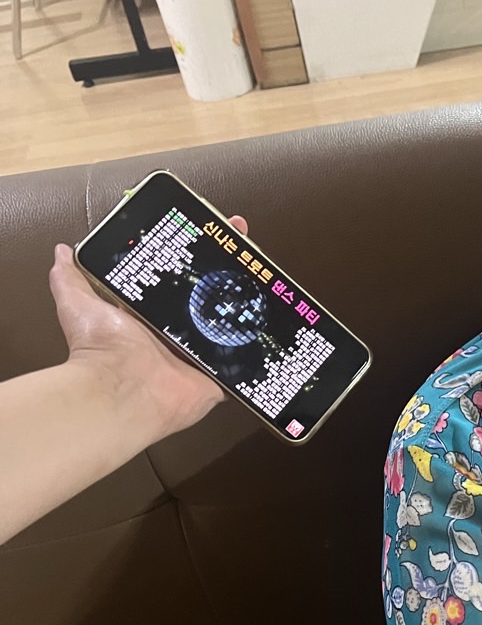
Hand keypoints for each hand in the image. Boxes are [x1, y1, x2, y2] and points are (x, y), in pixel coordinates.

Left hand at [49, 214, 247, 438]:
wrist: (122, 393)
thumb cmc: (102, 350)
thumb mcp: (79, 305)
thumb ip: (70, 279)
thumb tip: (62, 252)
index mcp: (149, 317)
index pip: (175, 279)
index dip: (190, 255)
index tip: (203, 232)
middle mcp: (175, 335)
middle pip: (208, 297)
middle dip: (226, 269)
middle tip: (242, 241)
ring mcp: (200, 356)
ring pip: (229, 323)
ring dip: (248, 300)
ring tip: (265, 270)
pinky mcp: (218, 377)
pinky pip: (244, 360)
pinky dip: (258, 345)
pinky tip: (275, 316)